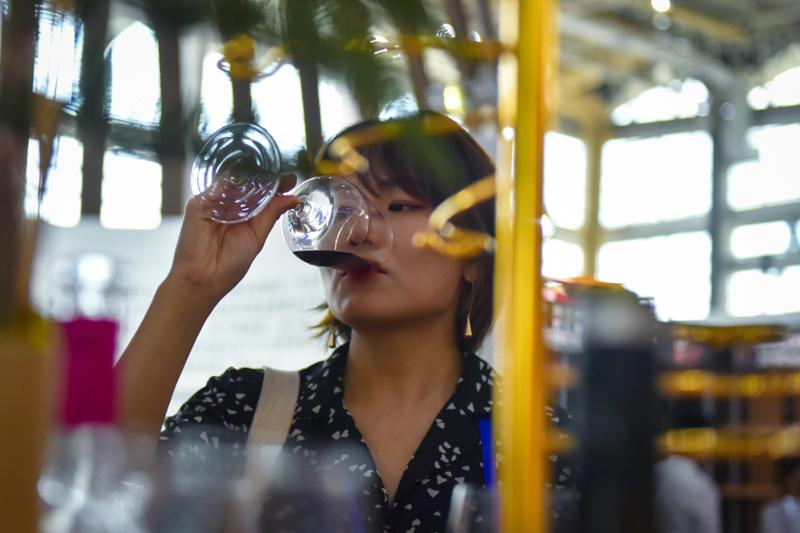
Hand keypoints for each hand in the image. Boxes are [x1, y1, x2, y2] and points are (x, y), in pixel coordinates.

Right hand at [167, 176, 297, 302]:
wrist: (204, 279)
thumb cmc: (228, 265)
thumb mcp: (257, 237)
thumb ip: (272, 214)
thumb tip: (292, 198)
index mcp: (245, 215)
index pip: (262, 194)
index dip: (276, 186)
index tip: (290, 179)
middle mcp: (230, 206)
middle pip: (248, 184)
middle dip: (265, 177)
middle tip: (281, 175)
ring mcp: (214, 203)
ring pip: (233, 181)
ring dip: (249, 177)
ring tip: (266, 175)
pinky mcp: (199, 203)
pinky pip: (216, 187)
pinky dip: (230, 183)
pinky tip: (243, 182)